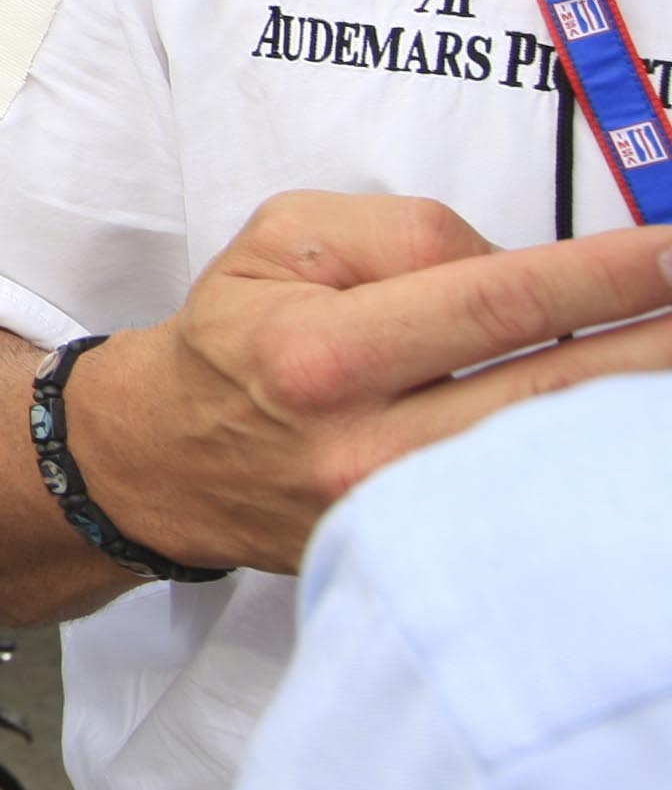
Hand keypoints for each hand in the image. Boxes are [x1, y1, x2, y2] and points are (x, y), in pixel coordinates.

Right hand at [79, 192, 671, 573]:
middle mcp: (366, 445)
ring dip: (637, 415)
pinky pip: (530, 505)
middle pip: (554, 391)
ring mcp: (398, 516)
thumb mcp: (284, 237)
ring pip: (555, 460)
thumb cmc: (236, 334)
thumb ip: (404, 233)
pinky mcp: (418, 556)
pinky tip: (630, 439)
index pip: (498, 302)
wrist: (167, 458)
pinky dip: (593, 470)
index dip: (608, 276)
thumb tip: (522, 269)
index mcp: (324, 351)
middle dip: (658, 346)